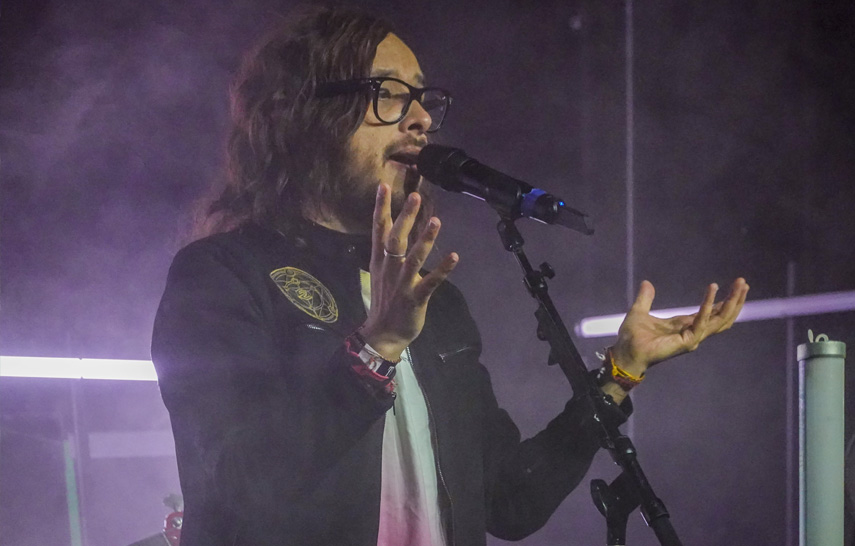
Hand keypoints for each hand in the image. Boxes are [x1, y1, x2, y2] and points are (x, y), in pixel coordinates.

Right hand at [360, 184, 458, 359]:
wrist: (382, 333)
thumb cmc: (384, 301)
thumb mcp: (380, 273)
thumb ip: (387, 252)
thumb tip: (395, 230)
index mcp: (380, 260)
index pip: (378, 229)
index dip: (380, 207)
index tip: (383, 185)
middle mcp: (389, 268)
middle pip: (396, 238)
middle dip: (405, 217)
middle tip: (415, 196)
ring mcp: (402, 283)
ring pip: (413, 257)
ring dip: (425, 239)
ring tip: (436, 221)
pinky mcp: (415, 298)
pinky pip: (430, 282)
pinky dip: (442, 269)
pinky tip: (454, 256)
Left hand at [610, 278, 749, 376]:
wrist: (625, 352)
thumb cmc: (632, 337)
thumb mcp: (639, 311)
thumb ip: (646, 298)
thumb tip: (647, 282)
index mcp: (685, 325)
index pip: (712, 313)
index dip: (724, 301)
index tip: (735, 286)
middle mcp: (692, 332)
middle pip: (722, 316)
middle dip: (735, 300)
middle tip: (743, 282)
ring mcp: (692, 338)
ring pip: (719, 320)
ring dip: (731, 303)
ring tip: (740, 286)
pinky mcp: (687, 341)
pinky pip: (701, 321)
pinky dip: (707, 305)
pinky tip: (712, 289)